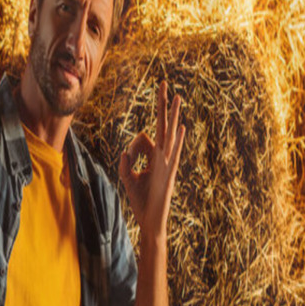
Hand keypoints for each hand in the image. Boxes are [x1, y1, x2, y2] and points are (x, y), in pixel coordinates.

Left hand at [119, 81, 185, 239]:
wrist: (151, 222)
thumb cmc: (141, 203)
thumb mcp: (128, 180)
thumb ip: (124, 165)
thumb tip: (124, 153)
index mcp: (154, 158)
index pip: (143, 139)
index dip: (132, 149)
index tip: (127, 161)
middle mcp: (163, 157)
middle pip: (163, 125)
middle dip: (162, 105)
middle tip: (163, 83)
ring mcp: (167, 164)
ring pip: (169, 133)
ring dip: (172, 115)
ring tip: (177, 96)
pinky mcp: (168, 173)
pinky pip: (173, 153)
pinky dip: (176, 141)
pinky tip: (180, 128)